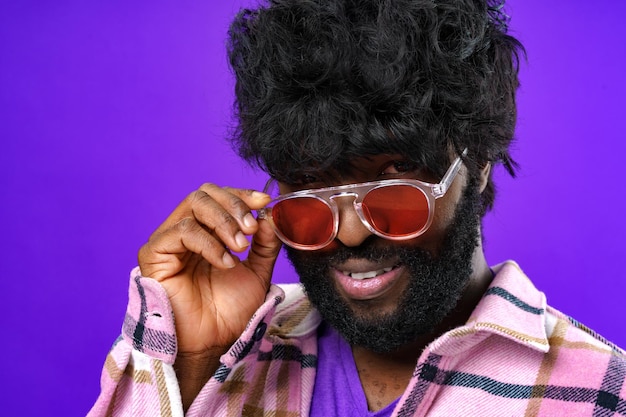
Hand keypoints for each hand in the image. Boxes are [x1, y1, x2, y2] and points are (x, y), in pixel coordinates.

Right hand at [138, 183, 280, 354]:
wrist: (214, 342)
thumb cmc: (230, 309)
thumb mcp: (258, 271)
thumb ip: (265, 243)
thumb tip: (270, 216)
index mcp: (206, 231)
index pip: (219, 196)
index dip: (242, 195)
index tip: (264, 202)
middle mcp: (185, 230)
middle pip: (204, 194)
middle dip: (233, 206)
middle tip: (251, 229)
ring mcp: (168, 240)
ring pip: (193, 206)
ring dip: (223, 223)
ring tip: (240, 248)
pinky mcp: (154, 254)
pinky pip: (181, 231)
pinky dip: (208, 243)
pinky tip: (224, 263)